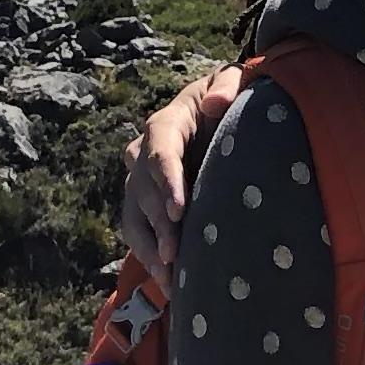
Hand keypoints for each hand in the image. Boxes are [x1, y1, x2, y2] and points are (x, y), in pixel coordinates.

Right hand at [116, 64, 243, 279]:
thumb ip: (227, 86)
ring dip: (150, 246)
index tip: (179, 210)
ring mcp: (139, 182)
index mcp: (165, 124)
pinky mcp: (143, 207)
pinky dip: (149, 257)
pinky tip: (168, 282)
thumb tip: (216, 105)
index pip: (159, 151)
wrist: (218, 119)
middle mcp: (143, 154)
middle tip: (174, 252)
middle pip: (143, 190)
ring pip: (134, 216)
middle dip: (159, 223)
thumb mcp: (230, 81)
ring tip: (169, 275)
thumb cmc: (228, 99)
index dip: (166, 181)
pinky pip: (137, 234)